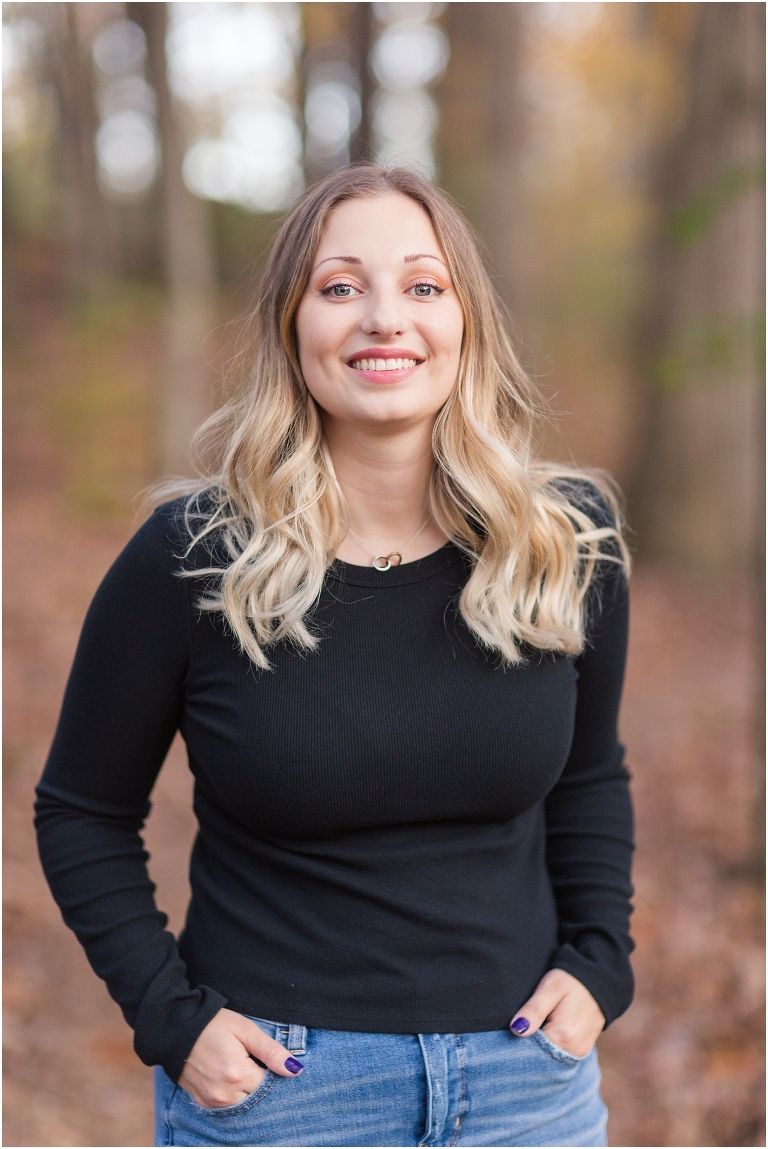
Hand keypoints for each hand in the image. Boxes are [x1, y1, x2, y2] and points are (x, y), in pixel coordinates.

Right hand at [178, 1008, 303, 1107]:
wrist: (176, 1028)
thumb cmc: (213, 1024)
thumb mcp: (246, 1030)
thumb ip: (271, 1051)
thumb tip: (295, 1070)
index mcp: (238, 1074)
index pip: (270, 1086)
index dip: (273, 1073)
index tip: (269, 1061)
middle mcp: (225, 1093)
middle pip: (257, 1098)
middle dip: (261, 1083)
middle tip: (255, 1061)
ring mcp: (212, 1101)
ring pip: (243, 1104)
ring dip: (248, 1090)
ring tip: (242, 1066)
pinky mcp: (203, 1102)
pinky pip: (227, 1106)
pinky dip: (234, 1095)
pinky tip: (231, 1076)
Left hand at [509, 969, 604, 1057]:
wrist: (599, 980)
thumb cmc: (572, 980)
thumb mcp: (550, 988)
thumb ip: (534, 1010)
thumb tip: (516, 1030)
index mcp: (564, 1035)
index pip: (532, 1051)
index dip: (519, 1042)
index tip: (513, 1030)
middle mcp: (574, 1049)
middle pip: (542, 1056)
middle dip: (530, 1046)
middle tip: (523, 1025)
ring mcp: (581, 1051)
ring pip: (552, 1055)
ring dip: (541, 1046)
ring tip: (536, 1026)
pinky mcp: (583, 1048)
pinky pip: (562, 1052)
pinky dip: (552, 1045)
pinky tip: (547, 1030)